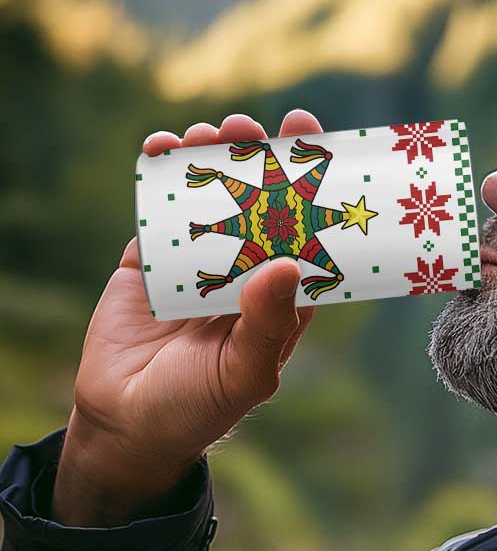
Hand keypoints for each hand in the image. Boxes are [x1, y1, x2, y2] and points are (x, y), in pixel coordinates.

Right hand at [54, 110, 323, 522]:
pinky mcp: (152, 260)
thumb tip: (287, 264)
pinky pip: (159, 210)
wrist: (127, 424)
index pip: (305, 232)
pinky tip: (162, 147)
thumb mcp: (244, 373)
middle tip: (253, 126)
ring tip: (210, 132)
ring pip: (211, 197)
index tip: (314, 142)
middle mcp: (246, 271)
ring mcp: (199, 262)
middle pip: (259, 203)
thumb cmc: (200, 407)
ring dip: (212, 158)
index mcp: (281, 297)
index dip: (312, 188)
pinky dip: (159, 175)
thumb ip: (267, 324)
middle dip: (258, 160)